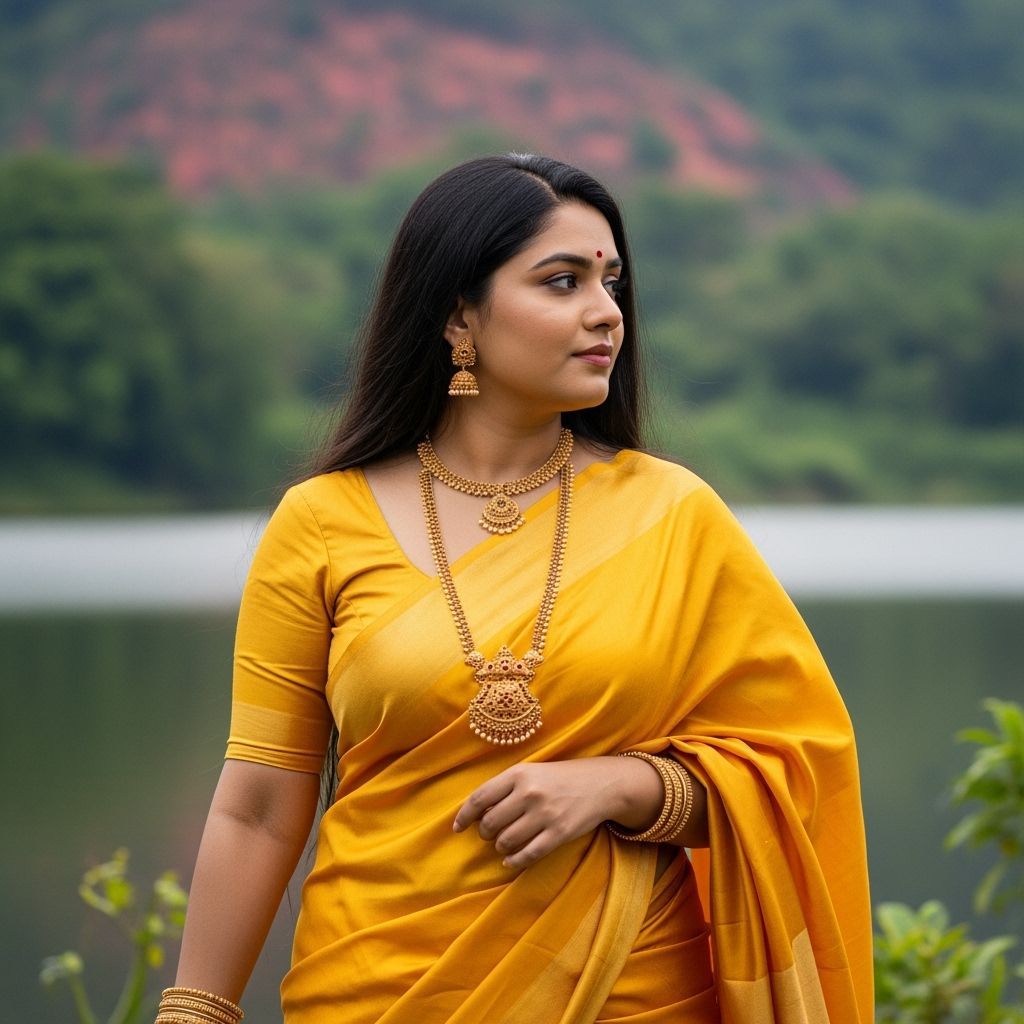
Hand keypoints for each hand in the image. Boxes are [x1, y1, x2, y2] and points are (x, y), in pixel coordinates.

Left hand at [452, 756, 659, 869]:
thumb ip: (503, 787)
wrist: (600, 783)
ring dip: (500, 846)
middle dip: (485, 833)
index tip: (456, 828)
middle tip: (491, 833)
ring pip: (506, 841)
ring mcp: (545, 814)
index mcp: (519, 774)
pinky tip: (511, 860)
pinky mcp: (559, 833)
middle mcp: (529, 793)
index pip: (480, 798)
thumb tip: (475, 813)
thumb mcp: (530, 772)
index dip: (464, 816)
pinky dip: (514, 861)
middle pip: (490, 823)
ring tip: (504, 843)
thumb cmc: (558, 778)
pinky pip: (528, 855)